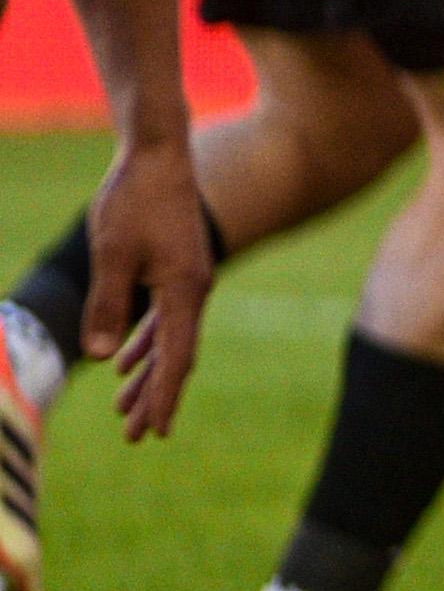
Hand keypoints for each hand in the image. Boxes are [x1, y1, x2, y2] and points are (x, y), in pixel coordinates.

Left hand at [78, 136, 207, 443]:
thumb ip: (108, 306)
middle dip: (153, 396)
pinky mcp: (174, 269)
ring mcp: (186, 280)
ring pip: (168, 339)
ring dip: (147, 374)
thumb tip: (103, 359)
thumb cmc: (133, 200)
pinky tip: (126, 360)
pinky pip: (164, 318)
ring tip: (124, 409)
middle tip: (134, 436)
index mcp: (185, 290)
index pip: (176, 356)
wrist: (157, 154)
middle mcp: (193, 290)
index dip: (163, 396)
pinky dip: (147, 343)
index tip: (153, 431)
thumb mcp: (111, 255)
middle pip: (175, 356)